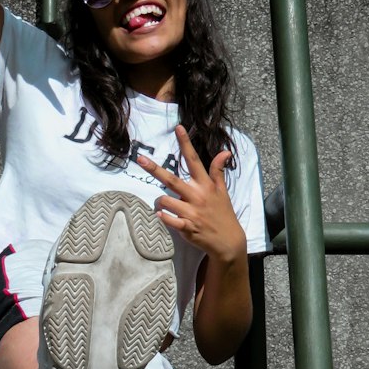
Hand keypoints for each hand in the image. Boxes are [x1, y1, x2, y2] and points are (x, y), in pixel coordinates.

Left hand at [137, 125, 247, 264]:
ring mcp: (191, 212)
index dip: (185, 144)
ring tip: (164, 205)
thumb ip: (218, 171)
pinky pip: (168, 220)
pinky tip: (161, 215)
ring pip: (165, 201)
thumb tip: (224, 152)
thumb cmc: (223, 213)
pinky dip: (163, 217)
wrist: (228, 240)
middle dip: (154, 169)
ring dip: (160, 201)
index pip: (193, 160)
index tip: (178, 128)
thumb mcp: (222, 191)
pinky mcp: (186, 227)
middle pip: (171, 180)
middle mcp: (197, 196)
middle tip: (140, 159)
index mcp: (205, 185)